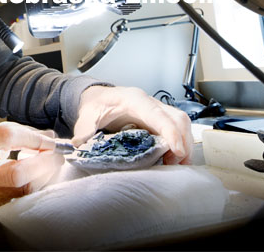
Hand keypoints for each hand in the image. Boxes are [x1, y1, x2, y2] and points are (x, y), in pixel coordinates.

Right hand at [0, 122, 64, 207]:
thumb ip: (17, 134)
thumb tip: (48, 136)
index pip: (7, 137)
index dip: (32, 137)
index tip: (49, 138)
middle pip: (17, 172)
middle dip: (44, 161)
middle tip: (57, 152)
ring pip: (24, 188)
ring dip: (46, 173)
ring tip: (52, 161)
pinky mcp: (0, 203)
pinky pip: (26, 193)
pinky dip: (40, 181)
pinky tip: (43, 172)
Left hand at [72, 86, 192, 164]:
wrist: (99, 98)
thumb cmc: (96, 105)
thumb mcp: (87, 115)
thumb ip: (84, 129)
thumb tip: (79, 145)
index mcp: (134, 100)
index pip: (158, 115)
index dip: (170, 132)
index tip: (176, 150)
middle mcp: (150, 102)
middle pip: (177, 118)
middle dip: (183, 142)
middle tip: (176, 164)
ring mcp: (157, 110)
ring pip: (182, 123)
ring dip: (185, 144)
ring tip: (176, 165)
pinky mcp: (160, 119)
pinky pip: (178, 128)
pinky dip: (180, 143)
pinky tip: (173, 158)